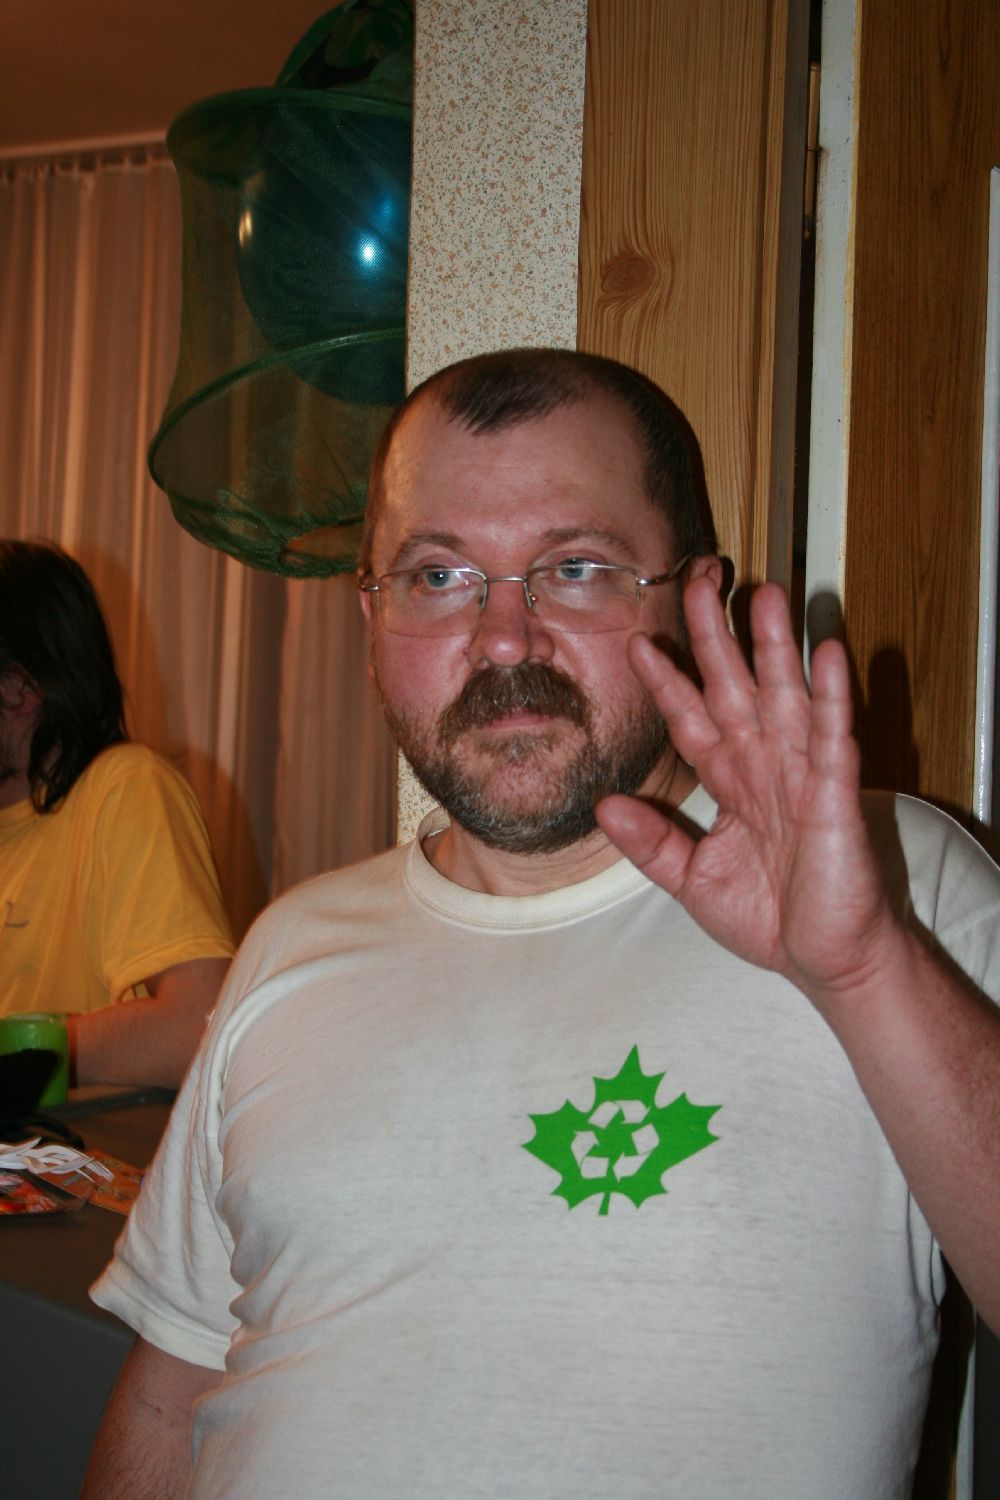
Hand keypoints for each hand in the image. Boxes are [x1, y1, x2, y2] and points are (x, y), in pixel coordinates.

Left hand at [597, 579, 894, 1000]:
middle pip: (736, 686)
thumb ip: (650, 844)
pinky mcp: (836, 793)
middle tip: (701, 580)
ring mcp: (802, 773)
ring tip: (765, 594)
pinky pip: (831, 736)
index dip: (667, 680)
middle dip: (717, 635)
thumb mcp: (690, 881)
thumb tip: (604, 805)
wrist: (823, 962)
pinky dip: (831, 696)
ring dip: (775, 645)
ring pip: (784, 695)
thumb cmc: (769, 918)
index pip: (691, 717)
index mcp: (729, 781)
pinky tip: (827, 654)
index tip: (638, 643)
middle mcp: (763, 765)